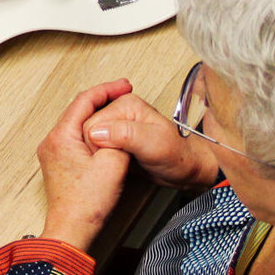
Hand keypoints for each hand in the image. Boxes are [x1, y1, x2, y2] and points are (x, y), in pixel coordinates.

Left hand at [35, 79, 134, 250]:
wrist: (71, 230)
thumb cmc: (86, 205)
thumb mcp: (113, 166)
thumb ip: (119, 139)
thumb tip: (120, 127)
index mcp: (61, 137)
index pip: (84, 100)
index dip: (107, 89)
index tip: (124, 85)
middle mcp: (51, 142)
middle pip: (78, 110)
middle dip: (102, 100)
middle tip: (122, 93)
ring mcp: (52, 153)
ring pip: (76, 124)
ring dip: (97, 116)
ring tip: (118, 110)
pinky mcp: (58, 164)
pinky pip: (75, 138)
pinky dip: (92, 131)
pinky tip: (106, 134)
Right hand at [81, 85, 217, 189]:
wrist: (186, 170)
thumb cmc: (177, 156)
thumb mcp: (154, 144)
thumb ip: (125, 134)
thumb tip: (96, 132)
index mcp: (126, 104)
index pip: (91, 123)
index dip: (96, 144)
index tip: (111, 157)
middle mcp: (119, 112)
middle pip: (88, 131)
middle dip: (97, 149)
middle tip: (115, 161)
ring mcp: (117, 126)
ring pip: (90, 141)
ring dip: (98, 154)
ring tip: (114, 163)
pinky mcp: (116, 140)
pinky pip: (97, 148)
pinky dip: (101, 158)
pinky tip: (112, 164)